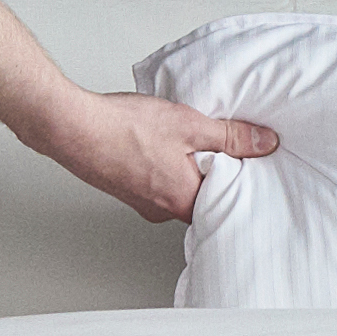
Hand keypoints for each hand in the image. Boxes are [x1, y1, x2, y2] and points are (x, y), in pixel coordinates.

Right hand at [41, 86, 278, 222]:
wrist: (72, 127)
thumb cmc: (122, 129)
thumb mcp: (191, 124)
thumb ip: (231, 136)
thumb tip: (264, 143)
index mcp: (183, 201)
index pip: (226, 202)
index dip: (239, 179)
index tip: (248, 160)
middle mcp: (161, 210)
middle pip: (201, 195)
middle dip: (211, 171)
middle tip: (218, 145)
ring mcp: (140, 202)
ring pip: (177, 186)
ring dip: (184, 165)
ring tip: (184, 138)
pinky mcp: (124, 188)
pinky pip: (155, 180)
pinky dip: (162, 162)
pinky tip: (156, 140)